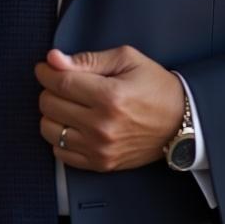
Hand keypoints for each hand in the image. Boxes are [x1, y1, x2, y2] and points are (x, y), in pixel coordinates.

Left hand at [35, 45, 184, 171]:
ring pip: (50, 131)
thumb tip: (54, 59)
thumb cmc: (155, 86)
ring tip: (66, 103)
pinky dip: (60, 137)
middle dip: (49, 89)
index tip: (45, 66)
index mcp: (109, 96)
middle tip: (60, 82)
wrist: (180, 121)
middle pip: (50, 105)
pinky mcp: (101, 164)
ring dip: (52, 113)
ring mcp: (100, 148)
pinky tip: (73, 124)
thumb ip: (88, 59)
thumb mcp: (127, 59)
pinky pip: (61, 154)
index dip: (46, 71)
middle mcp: (102, 126)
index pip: (60, 82)